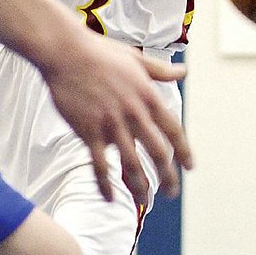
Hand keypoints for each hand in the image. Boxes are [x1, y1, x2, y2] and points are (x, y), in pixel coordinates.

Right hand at [42, 35, 192, 205]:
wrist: (66, 53)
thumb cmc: (101, 53)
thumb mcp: (137, 59)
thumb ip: (161, 71)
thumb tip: (183, 72)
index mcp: (148, 97)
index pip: (173, 131)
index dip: (184, 152)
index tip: (190, 168)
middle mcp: (134, 114)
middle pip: (158, 153)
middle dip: (167, 177)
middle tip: (171, 193)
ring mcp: (112, 125)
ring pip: (131, 164)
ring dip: (140, 187)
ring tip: (145, 201)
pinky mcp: (89, 131)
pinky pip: (99, 165)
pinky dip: (105, 185)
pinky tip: (110, 199)